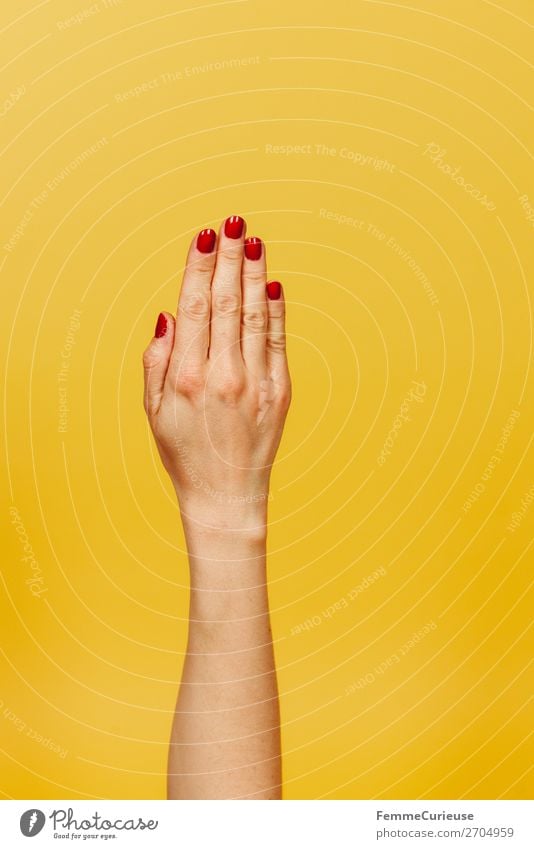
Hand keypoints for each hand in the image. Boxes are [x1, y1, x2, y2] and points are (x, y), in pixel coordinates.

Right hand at [142, 215, 290, 533]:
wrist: (225, 495)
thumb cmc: (184, 452)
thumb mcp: (153, 410)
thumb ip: (157, 359)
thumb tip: (171, 314)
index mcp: (186, 377)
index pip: (195, 308)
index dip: (199, 267)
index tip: (203, 236)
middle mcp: (222, 375)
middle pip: (228, 302)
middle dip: (229, 257)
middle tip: (232, 221)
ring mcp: (255, 383)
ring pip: (256, 314)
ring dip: (254, 273)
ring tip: (253, 240)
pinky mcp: (280, 392)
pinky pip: (278, 340)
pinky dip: (277, 309)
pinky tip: (273, 281)